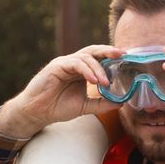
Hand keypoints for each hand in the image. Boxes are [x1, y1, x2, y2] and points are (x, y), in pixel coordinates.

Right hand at [0, 44, 121, 139]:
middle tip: (122, 55)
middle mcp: (73, 63)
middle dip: (108, 51)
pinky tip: (93, 80)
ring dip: (98, 68)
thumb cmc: (57, 107)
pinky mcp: (56, 66)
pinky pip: (74, 64)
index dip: (112, 56)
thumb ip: (101, 103)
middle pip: (93, 51)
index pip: (98, 58)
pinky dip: (86, 70)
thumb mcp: (85, 106)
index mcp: (81, 70)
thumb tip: (121, 103)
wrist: (37, 113)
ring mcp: (64, 63)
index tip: (126, 58)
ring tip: (105, 82)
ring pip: (85, 57)